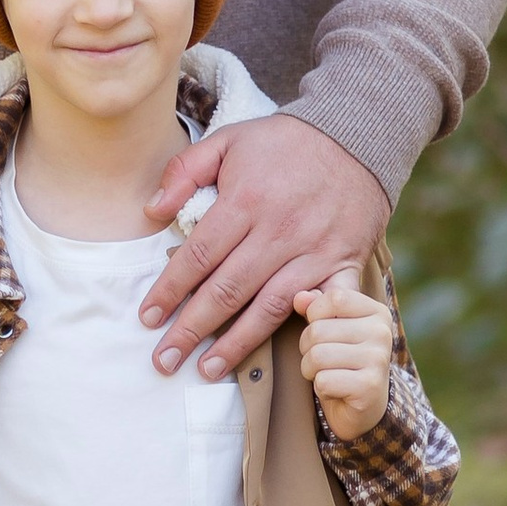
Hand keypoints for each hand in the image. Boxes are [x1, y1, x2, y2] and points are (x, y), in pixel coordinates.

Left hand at [140, 113, 390, 380]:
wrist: (359, 135)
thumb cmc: (286, 143)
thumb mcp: (229, 139)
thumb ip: (185, 170)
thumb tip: (151, 211)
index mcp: (246, 201)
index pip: (198, 256)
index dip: (169, 290)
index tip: (147, 317)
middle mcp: (278, 231)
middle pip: (226, 290)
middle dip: (191, 329)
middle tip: (164, 359)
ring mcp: (314, 252)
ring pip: (268, 308)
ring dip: (235, 344)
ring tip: (206, 369)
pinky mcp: (344, 263)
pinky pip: (325, 306)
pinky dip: (309, 331)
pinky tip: (289, 357)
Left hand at [296, 266, 397, 441]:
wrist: (364, 406)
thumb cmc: (343, 361)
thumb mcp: (330, 329)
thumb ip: (315, 308)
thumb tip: (299, 297)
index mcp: (377, 312)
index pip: (333, 298)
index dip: (314, 316)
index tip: (323, 332)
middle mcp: (382, 333)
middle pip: (318, 330)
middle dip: (307, 349)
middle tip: (323, 361)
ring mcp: (378, 360)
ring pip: (317, 356)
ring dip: (311, 370)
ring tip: (328, 374)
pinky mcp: (369, 387)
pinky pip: (323, 381)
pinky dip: (321, 388)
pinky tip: (336, 390)